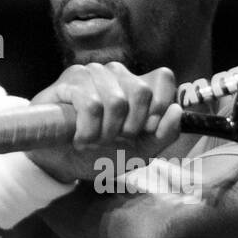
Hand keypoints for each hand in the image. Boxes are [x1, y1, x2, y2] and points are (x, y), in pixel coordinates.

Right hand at [26, 63, 182, 183]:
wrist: (61, 163)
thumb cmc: (100, 154)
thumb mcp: (139, 153)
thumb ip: (163, 135)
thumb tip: (176, 111)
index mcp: (137, 87)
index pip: (163, 77)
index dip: (160, 104)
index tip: (148, 128)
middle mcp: (117, 75)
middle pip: (141, 92)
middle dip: (129, 127)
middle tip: (113, 139)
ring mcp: (93, 74)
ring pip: (115, 100)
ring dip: (105, 131)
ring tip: (94, 139)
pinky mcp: (70, 81)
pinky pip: (90, 104)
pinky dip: (88, 130)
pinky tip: (80, 138)